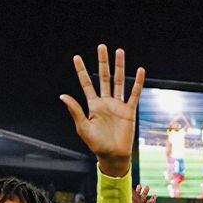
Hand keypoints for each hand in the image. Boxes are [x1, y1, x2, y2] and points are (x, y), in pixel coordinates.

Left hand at [60, 45, 144, 177]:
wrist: (113, 156)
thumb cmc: (97, 145)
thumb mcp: (83, 128)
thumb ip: (75, 111)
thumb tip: (63, 95)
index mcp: (93, 106)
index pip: (87, 84)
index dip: (82, 71)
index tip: (76, 57)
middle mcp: (105, 102)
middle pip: (104, 77)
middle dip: (103, 62)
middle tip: (102, 46)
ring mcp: (118, 105)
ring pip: (119, 81)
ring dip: (119, 67)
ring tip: (119, 51)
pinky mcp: (129, 111)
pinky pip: (134, 94)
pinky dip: (138, 83)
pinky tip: (140, 71)